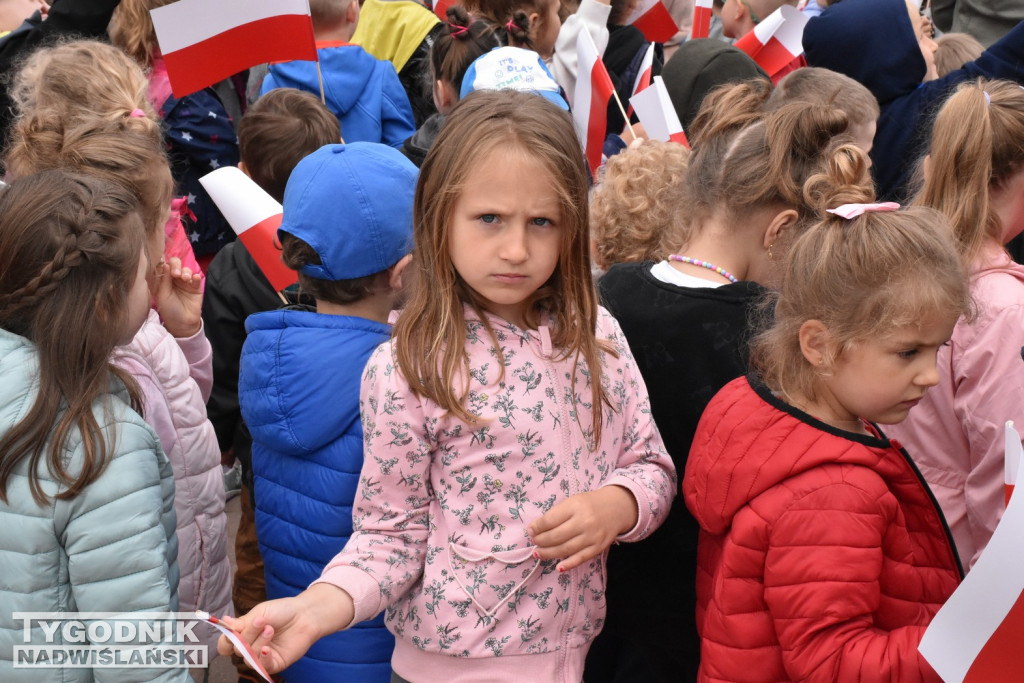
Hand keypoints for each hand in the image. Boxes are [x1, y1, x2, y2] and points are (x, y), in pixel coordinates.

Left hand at [151, 256, 201, 337]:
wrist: (182, 323)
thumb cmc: (169, 310)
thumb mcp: (162, 295)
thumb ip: (164, 280)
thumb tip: (164, 264)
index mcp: (163, 280)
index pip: (163, 265)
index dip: (164, 262)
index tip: (165, 266)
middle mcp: (174, 279)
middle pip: (176, 264)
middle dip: (176, 265)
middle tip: (176, 274)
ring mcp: (185, 282)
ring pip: (186, 269)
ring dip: (186, 272)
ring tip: (185, 279)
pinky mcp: (195, 287)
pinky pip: (196, 278)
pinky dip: (196, 277)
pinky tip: (194, 279)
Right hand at [217, 584, 354, 673]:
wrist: (305, 614)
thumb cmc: (283, 611)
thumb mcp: (260, 612)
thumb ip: (242, 622)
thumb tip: (224, 622)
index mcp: (244, 634)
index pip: (226, 645)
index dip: (226, 640)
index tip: (233, 630)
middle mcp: (251, 647)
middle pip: (237, 650)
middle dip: (247, 635)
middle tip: (261, 621)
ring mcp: (262, 656)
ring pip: (249, 658)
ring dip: (257, 642)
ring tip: (270, 629)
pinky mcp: (274, 663)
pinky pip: (263, 667)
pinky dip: (262, 658)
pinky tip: (267, 648)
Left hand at [528, 485, 638, 571]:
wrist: (617, 508)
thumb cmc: (590, 504)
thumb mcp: (573, 501)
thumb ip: (557, 514)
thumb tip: (536, 528)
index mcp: (575, 506)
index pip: (550, 519)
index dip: (537, 527)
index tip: (530, 530)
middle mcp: (584, 521)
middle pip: (556, 536)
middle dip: (541, 541)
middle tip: (533, 542)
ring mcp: (592, 536)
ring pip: (566, 549)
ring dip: (549, 553)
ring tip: (538, 553)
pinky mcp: (598, 547)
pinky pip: (581, 558)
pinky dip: (569, 564)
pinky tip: (558, 567)